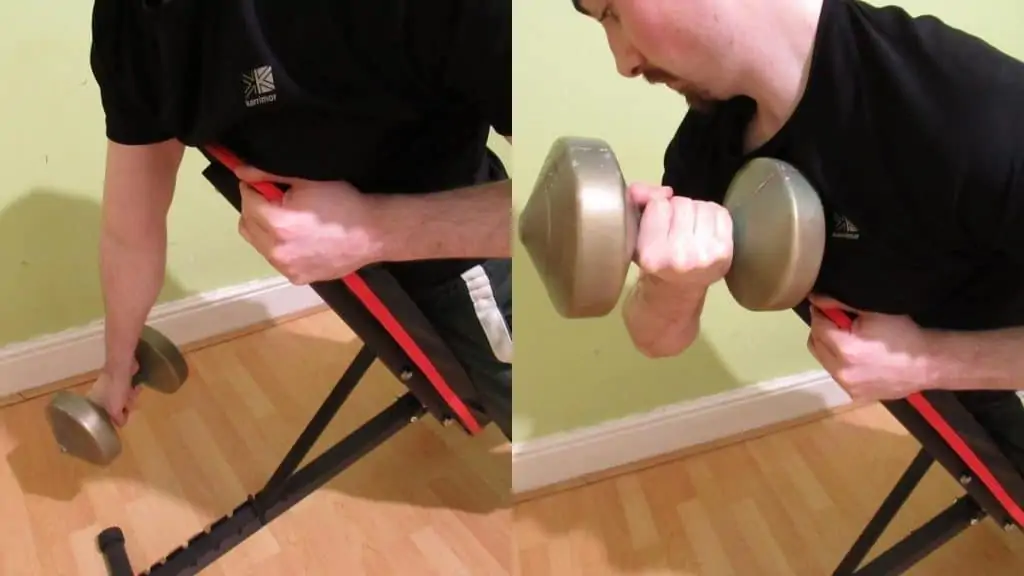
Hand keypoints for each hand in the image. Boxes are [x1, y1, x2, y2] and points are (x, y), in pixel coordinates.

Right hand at [87, 362, 140, 426]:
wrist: (122, 367)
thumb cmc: (114, 389)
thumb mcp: (114, 410)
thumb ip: (117, 419)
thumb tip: (121, 424)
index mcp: (94, 402)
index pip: (104, 416)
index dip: (114, 418)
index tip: (121, 416)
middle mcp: (100, 394)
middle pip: (116, 407)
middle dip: (125, 406)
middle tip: (127, 402)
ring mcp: (111, 386)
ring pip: (124, 399)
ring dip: (131, 398)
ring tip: (132, 392)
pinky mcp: (122, 380)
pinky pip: (129, 390)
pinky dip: (134, 389)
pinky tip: (137, 387)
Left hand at [233, 166, 388, 284]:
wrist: (372, 233)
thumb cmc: (343, 203)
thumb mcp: (307, 181)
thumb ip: (268, 175)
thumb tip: (240, 171)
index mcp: (277, 223)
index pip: (246, 201)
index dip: (254, 188)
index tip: (269, 185)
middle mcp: (276, 250)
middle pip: (246, 224)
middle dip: (255, 210)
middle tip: (278, 202)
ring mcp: (286, 268)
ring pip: (258, 244)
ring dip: (265, 230)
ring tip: (290, 222)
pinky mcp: (297, 278)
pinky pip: (276, 259)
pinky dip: (280, 247)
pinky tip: (300, 240)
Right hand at [630, 183, 732, 289]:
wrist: (679, 288)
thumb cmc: (655, 258)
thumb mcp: (636, 233)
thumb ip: (636, 202)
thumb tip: (657, 191)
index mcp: (650, 255)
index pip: (658, 204)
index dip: (657, 210)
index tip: (658, 226)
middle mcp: (678, 257)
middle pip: (681, 203)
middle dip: (677, 210)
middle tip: (675, 229)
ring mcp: (704, 255)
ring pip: (701, 205)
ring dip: (695, 212)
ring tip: (690, 230)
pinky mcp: (724, 252)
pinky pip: (719, 212)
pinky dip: (712, 216)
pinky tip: (705, 232)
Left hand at [807, 294, 933, 401]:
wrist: (928, 364)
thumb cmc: (903, 334)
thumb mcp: (873, 313)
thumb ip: (840, 305)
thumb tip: (816, 298)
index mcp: (845, 349)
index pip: (817, 326)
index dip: (820, 313)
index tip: (826, 307)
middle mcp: (841, 372)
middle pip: (815, 344)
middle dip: (822, 330)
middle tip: (837, 321)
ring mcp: (847, 386)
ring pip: (824, 361)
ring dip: (829, 348)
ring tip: (848, 338)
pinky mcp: (855, 395)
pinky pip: (837, 374)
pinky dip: (840, 363)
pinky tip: (857, 356)